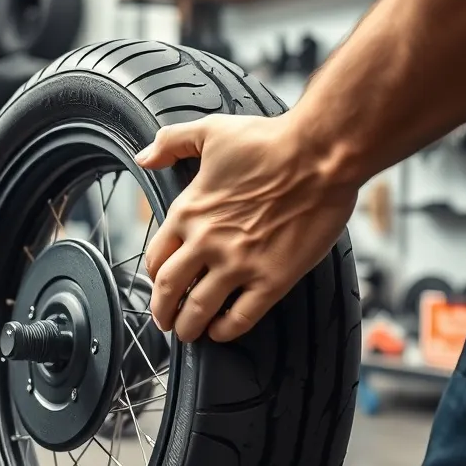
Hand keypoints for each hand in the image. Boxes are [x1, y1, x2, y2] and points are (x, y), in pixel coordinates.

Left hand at [135, 112, 357, 342]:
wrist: (321, 154)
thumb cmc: (270, 141)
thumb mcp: (210, 131)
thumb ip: (171, 142)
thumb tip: (144, 157)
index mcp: (188, 212)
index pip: (156, 258)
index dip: (154, 277)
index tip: (159, 284)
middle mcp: (206, 243)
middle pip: (169, 290)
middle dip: (163, 311)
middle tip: (165, 321)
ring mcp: (238, 264)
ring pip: (199, 310)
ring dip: (189, 327)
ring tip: (189, 333)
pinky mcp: (272, 279)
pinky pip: (241, 318)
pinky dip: (226, 331)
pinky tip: (222, 332)